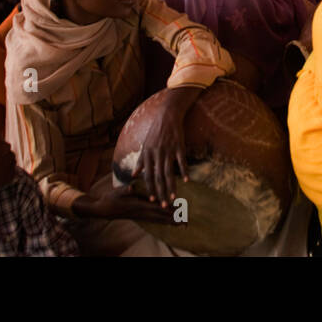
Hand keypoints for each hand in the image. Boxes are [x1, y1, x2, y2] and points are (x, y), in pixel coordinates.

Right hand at [83, 178, 176, 223]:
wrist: (102, 210)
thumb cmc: (110, 199)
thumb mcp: (117, 192)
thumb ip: (126, 190)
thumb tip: (132, 186)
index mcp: (139, 205)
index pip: (157, 208)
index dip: (168, 210)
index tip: (178, 212)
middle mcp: (142, 212)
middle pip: (161, 217)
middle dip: (173, 220)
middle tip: (186, 223)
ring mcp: (141, 216)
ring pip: (158, 220)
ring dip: (170, 222)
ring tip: (182, 224)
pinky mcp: (139, 217)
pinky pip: (154, 220)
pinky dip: (163, 221)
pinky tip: (168, 223)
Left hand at [134, 87, 199, 205]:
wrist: (167, 115)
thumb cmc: (155, 131)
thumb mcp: (145, 145)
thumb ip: (140, 161)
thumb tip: (134, 175)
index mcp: (147, 154)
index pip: (148, 176)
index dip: (150, 189)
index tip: (152, 200)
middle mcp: (156, 154)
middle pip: (158, 177)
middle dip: (160, 192)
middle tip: (163, 205)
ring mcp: (168, 150)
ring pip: (169, 172)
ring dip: (171, 186)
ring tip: (173, 198)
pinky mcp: (179, 146)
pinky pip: (181, 161)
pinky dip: (184, 170)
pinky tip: (187, 180)